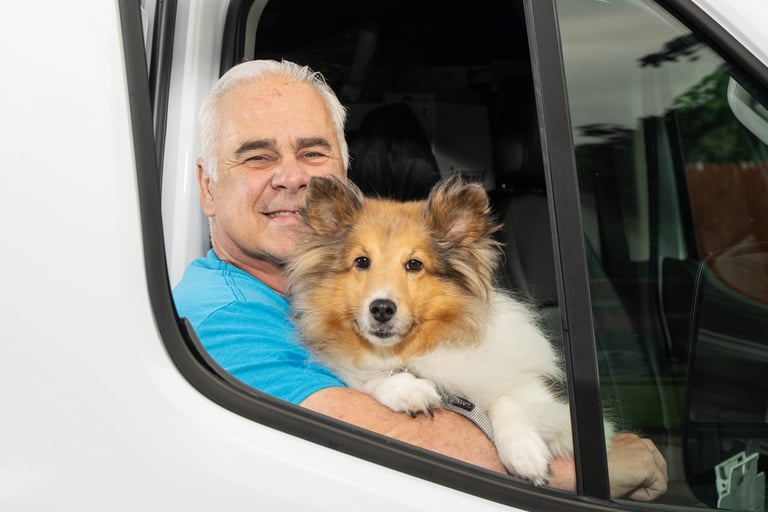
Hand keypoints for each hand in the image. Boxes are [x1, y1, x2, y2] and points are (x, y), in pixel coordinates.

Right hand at [547, 433, 667, 501]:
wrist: (580, 469)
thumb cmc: (590, 468)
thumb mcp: (611, 461)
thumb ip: (624, 461)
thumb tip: (631, 473)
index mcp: (628, 439)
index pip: (648, 457)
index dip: (640, 474)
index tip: (626, 480)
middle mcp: (638, 441)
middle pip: (659, 465)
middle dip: (648, 479)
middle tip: (628, 485)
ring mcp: (645, 452)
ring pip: (660, 477)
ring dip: (647, 485)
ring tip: (627, 487)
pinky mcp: (648, 465)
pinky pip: (659, 488)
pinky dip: (646, 494)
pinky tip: (629, 490)